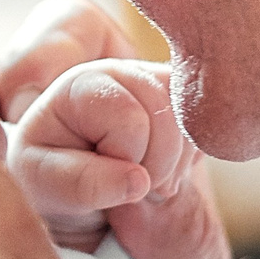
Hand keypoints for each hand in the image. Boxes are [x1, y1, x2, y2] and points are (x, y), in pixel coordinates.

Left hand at [10, 58, 196, 250]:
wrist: (73, 186)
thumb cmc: (53, 180)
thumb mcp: (48, 188)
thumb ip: (84, 184)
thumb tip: (139, 181)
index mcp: (80, 83)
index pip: (129, 117)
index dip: (125, 157)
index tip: (103, 178)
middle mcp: (119, 70)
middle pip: (168, 110)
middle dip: (158, 163)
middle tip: (135, 188)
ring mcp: (153, 79)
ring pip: (195, 113)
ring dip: (179, 163)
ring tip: (149, 183)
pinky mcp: (179, 97)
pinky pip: (211, 121)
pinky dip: (194, 155)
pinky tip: (167, 170)